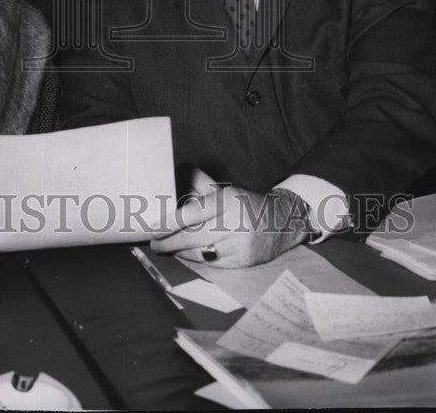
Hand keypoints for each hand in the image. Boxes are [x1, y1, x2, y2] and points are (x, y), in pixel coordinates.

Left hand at [150, 170, 310, 267]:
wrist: (282, 222)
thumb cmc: (244, 203)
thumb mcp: (225, 189)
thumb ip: (199, 182)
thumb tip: (174, 173)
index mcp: (228, 200)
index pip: (193, 212)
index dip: (170, 221)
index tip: (153, 228)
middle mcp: (235, 222)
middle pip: (193, 236)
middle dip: (169, 242)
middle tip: (154, 242)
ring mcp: (240, 244)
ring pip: (201, 252)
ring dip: (180, 252)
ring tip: (166, 248)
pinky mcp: (243, 261)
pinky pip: (212, 263)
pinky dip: (197, 259)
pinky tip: (186, 254)